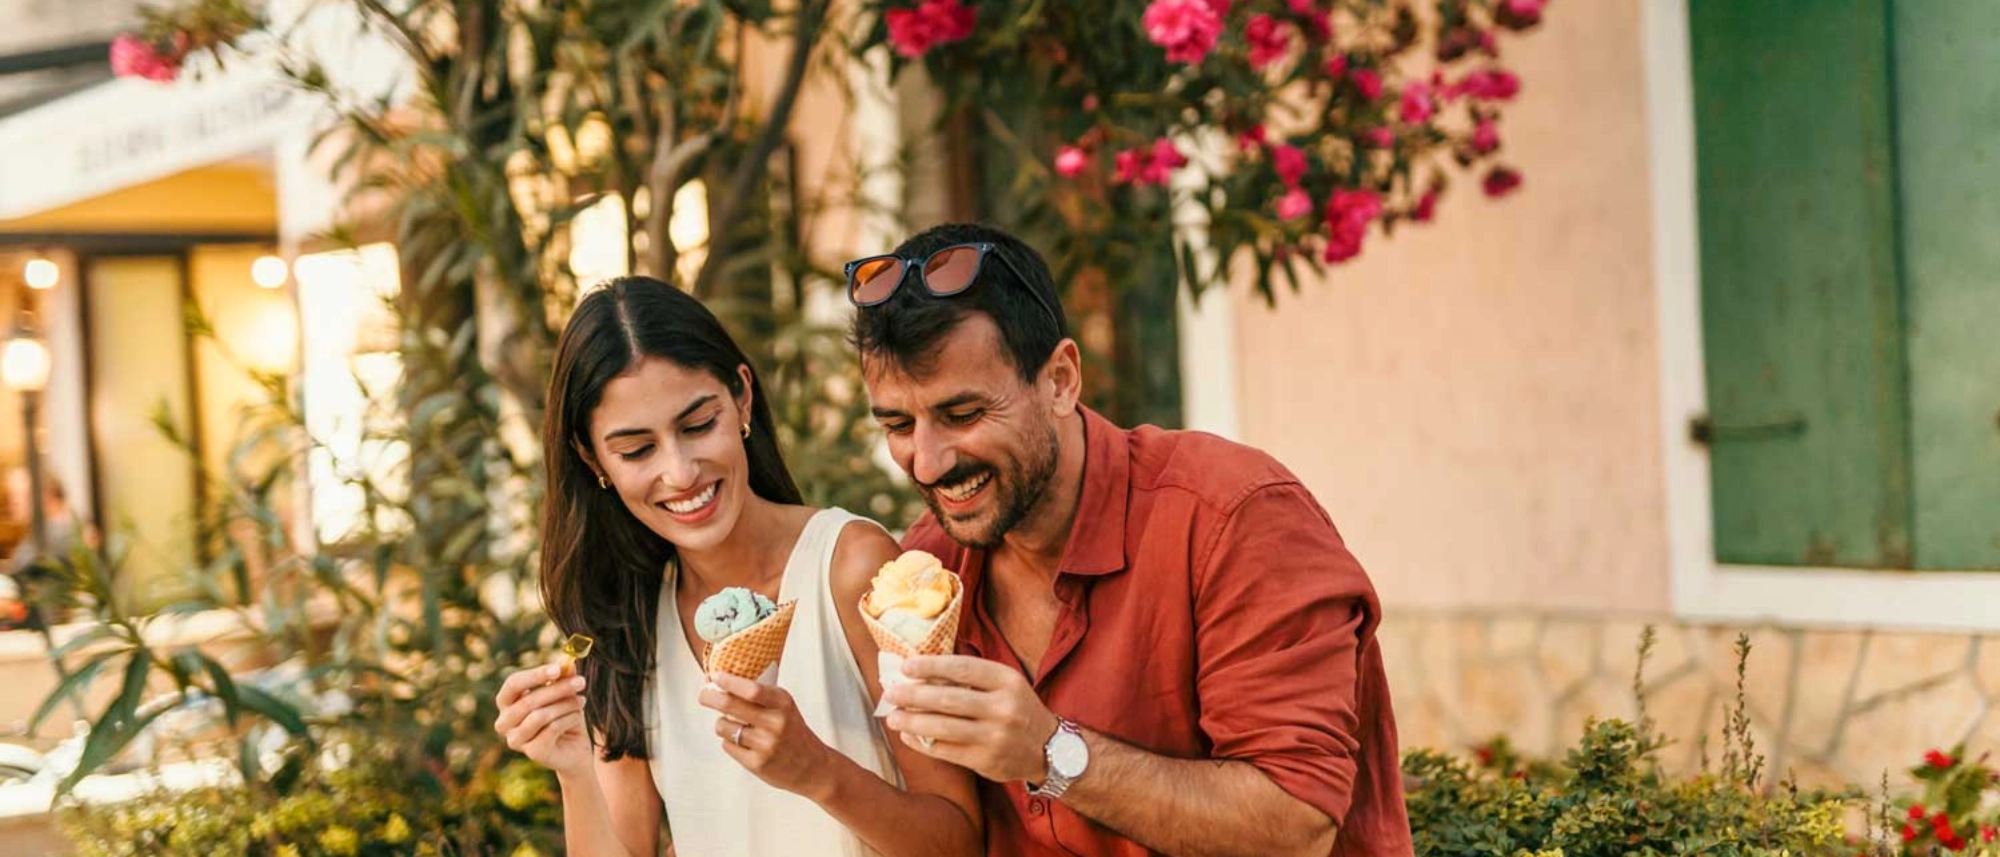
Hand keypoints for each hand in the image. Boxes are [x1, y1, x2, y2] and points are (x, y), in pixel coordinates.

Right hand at [494, 663, 592, 775]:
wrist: (575, 749)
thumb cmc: (563, 716)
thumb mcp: (564, 694)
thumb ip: (562, 677)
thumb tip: (567, 661)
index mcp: (506, 703)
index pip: (513, 684)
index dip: (535, 675)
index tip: (558, 668)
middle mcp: (504, 723)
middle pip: (527, 701)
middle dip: (557, 689)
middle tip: (581, 681)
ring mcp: (516, 740)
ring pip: (540, 716)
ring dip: (566, 705)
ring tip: (581, 701)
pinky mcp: (533, 753)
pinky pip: (552, 729)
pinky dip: (569, 719)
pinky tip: (577, 717)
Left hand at [698, 672, 836, 796]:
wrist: (812, 767)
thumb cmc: (793, 731)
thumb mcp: (785, 707)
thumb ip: (759, 695)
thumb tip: (718, 680)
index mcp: (783, 704)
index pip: (751, 689)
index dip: (729, 681)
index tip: (715, 675)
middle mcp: (775, 723)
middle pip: (730, 705)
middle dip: (710, 697)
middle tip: (703, 695)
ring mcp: (765, 745)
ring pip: (723, 726)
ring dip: (722, 723)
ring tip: (734, 725)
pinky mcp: (756, 764)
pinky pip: (727, 745)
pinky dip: (730, 741)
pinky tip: (744, 743)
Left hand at [880, 655, 1057, 784]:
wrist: (1048, 749)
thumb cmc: (1018, 708)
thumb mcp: (1006, 685)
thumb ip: (973, 676)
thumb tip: (923, 669)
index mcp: (1007, 681)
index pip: (963, 669)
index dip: (931, 666)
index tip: (906, 666)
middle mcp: (1004, 708)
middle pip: (949, 699)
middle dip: (914, 695)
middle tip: (890, 692)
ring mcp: (995, 737)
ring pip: (944, 728)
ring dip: (913, 721)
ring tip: (892, 717)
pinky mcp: (986, 761)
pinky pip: (946, 751)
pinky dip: (923, 743)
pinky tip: (909, 735)